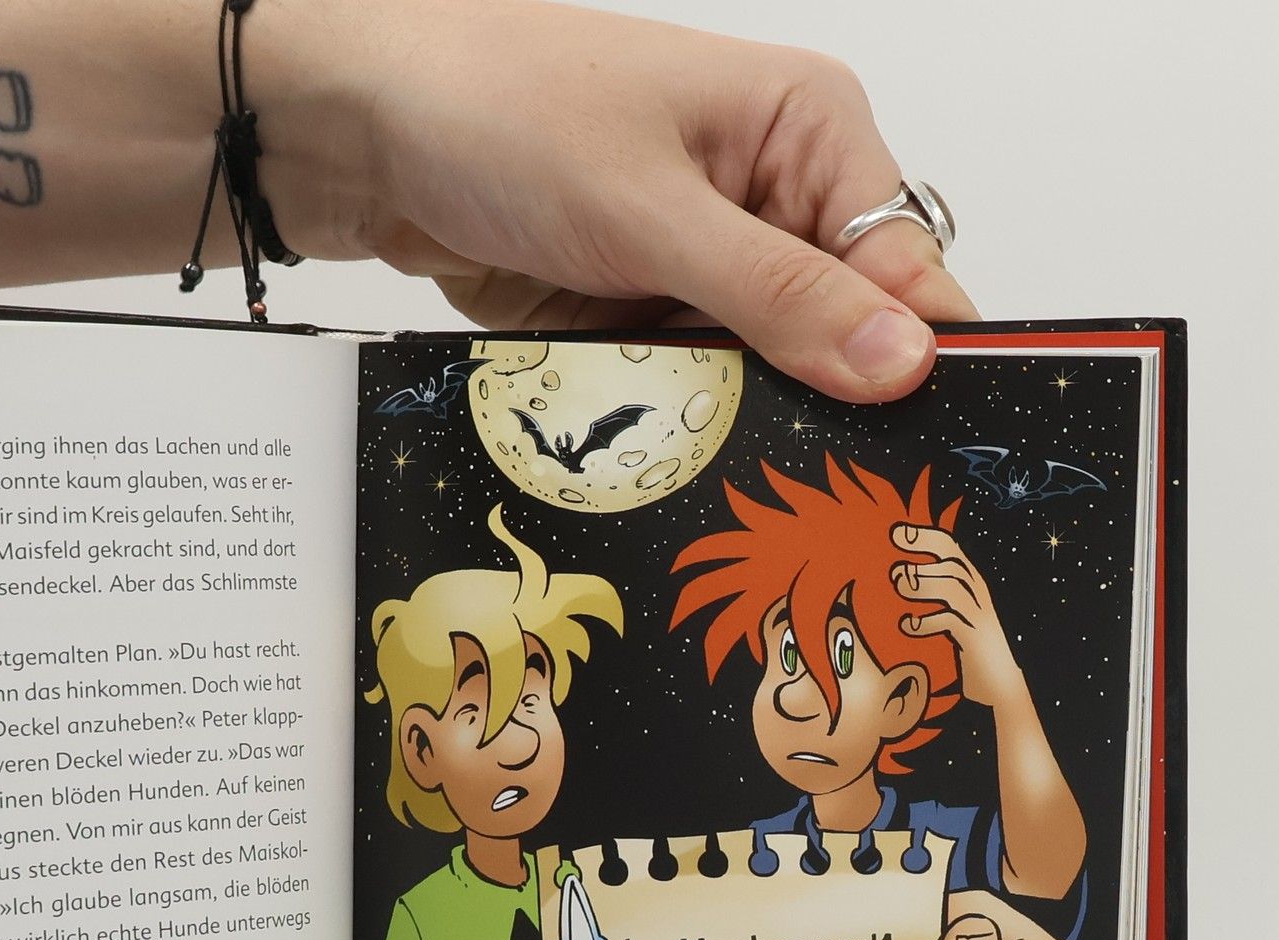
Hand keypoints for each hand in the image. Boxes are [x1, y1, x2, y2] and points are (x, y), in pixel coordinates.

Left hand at [266, 0, 977, 400]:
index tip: (906, 451)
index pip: (904, 267)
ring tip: (715, 467)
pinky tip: (657, 457)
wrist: (367, 133)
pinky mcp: (638, 313)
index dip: (911, 361)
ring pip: (757, 376)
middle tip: (803, 487)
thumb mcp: (652, 211)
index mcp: (809, 132)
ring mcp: (700, 263)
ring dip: (731, 422)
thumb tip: (903, 359)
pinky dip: (668, 424)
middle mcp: (767, 197)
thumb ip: (776, 296)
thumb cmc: (504, 112)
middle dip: (814, 404)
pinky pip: (681, 392)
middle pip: (836, 334)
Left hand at [894, 524, 1021, 704]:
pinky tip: (907, 624)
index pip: (951, 550)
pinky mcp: (974, 639)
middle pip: (954, 563)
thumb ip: (934, 596)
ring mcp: (978, 615)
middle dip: (924, 557)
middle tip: (896, 569)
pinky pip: (951, 622)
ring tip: (899, 585)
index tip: (896, 532)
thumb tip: (896, 579)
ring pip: (954, 587)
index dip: (925, 537)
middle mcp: (977, 594)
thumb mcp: (952, 616)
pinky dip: (926, 621)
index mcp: (971, 584)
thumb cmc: (969, 647)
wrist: (999, 684)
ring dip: (925, 583)